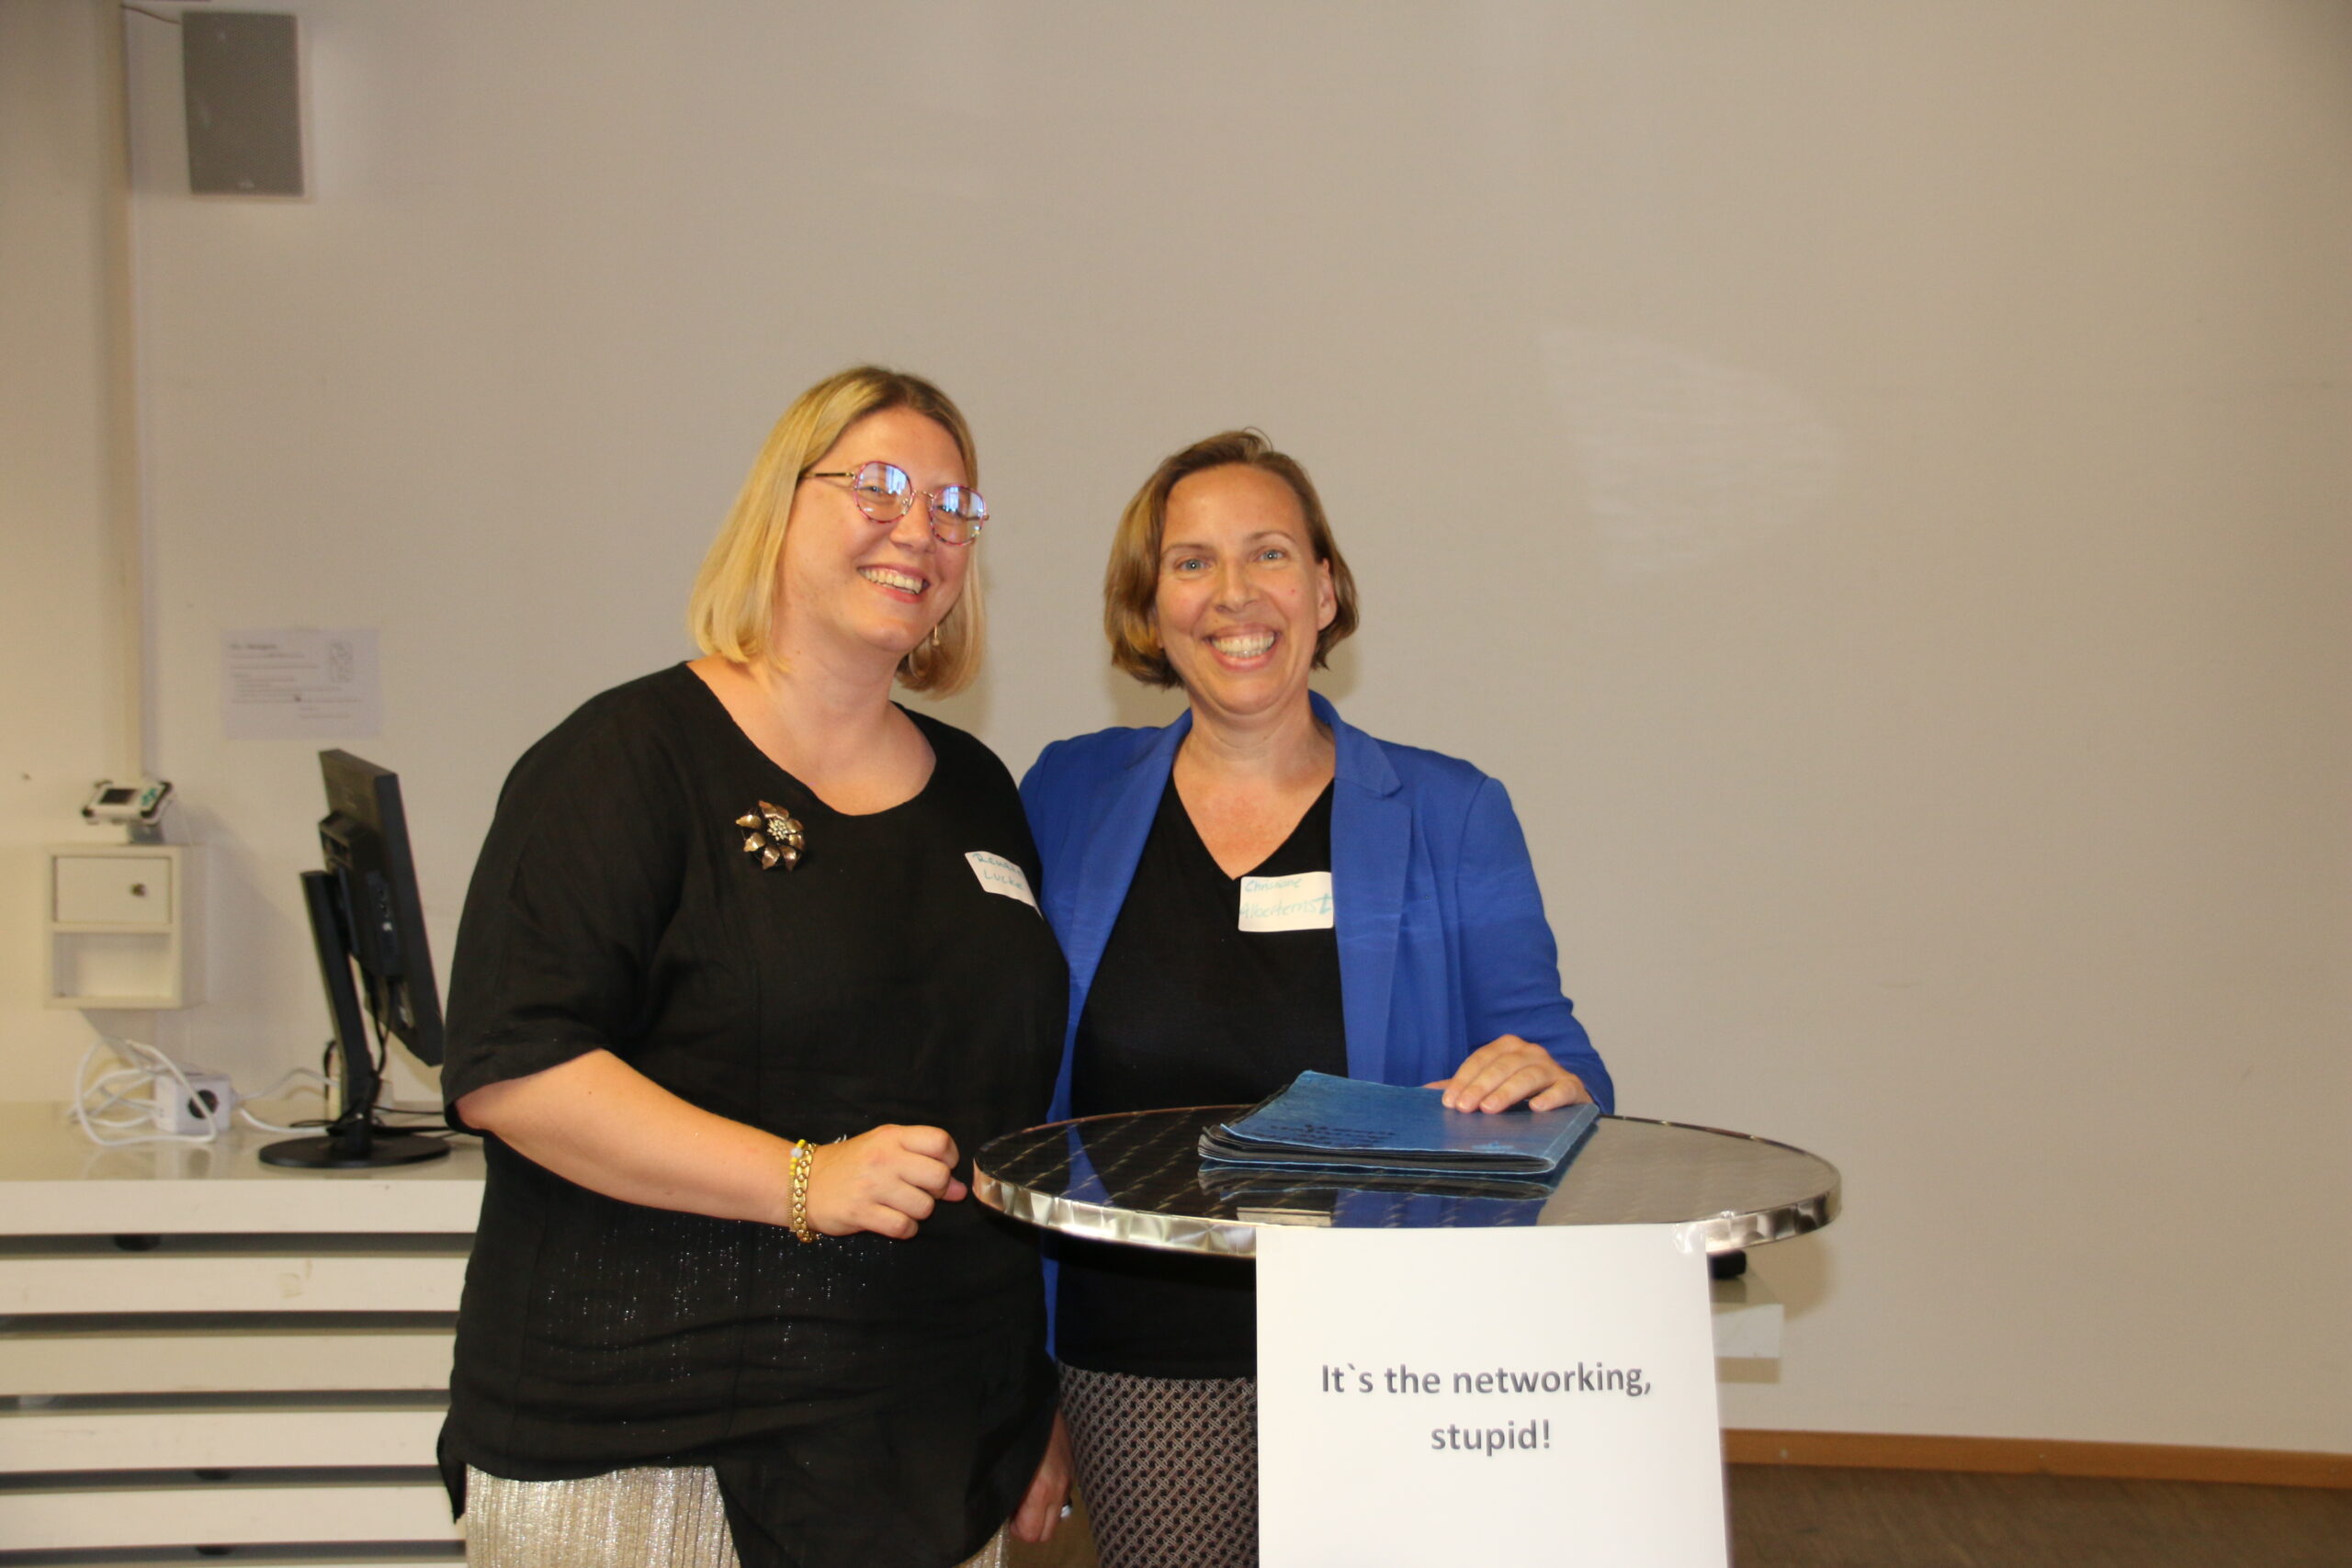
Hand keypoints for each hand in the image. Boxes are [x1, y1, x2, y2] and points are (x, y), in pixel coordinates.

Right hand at [803, 1124, 966, 1239]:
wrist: (804, 1182)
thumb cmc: (852, 1164)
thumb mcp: (885, 1150)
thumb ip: (923, 1162)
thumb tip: (959, 1190)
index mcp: (892, 1137)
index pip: (940, 1141)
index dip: (949, 1158)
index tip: (938, 1168)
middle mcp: (883, 1158)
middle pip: (938, 1177)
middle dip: (937, 1190)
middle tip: (920, 1191)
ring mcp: (871, 1186)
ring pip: (924, 1206)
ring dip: (919, 1212)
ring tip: (901, 1205)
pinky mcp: (861, 1212)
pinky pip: (903, 1227)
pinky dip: (905, 1229)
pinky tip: (893, 1221)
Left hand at [1009, 1412, 1073, 1542]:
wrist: (1035, 1394)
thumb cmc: (1015, 1428)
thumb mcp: (1004, 1464)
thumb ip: (1008, 1494)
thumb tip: (1005, 1510)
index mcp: (1041, 1489)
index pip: (1032, 1534)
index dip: (1016, 1529)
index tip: (1007, 1513)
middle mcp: (1059, 1487)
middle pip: (1047, 1532)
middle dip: (1030, 1525)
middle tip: (1015, 1507)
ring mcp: (1069, 1476)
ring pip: (1056, 1515)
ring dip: (1040, 1511)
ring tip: (1024, 1490)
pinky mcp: (1072, 1466)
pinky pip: (1061, 1495)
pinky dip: (1049, 1496)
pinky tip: (1036, 1477)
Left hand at [1426, 1035, 1591, 1112]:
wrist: (1565, 1096)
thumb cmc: (1520, 1091)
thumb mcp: (1490, 1086)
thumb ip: (1463, 1087)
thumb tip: (1424, 1091)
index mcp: (1507, 1047)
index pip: (1481, 1059)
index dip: (1463, 1079)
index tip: (1449, 1102)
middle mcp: (1530, 1052)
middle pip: (1503, 1066)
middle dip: (1481, 1086)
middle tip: (1465, 1108)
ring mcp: (1553, 1068)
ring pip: (1529, 1075)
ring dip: (1508, 1092)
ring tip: (1490, 1109)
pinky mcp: (1572, 1086)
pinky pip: (1563, 1088)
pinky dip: (1551, 1097)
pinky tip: (1537, 1109)